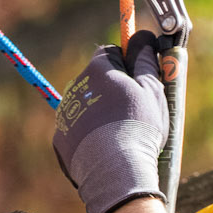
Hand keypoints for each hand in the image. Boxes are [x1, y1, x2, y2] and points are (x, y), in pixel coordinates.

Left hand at [53, 33, 170, 212]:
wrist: (115, 173)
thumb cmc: (137, 127)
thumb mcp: (152, 90)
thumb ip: (146, 61)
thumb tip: (143, 39)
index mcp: (98, 69)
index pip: (110, 53)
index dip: (126, 65)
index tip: (138, 81)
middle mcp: (76, 87)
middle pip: (96, 82)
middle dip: (112, 92)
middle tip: (133, 114)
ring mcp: (65, 115)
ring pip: (86, 109)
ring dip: (100, 117)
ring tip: (120, 140)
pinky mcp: (61, 142)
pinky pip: (77, 136)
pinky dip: (89, 141)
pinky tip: (105, 154)